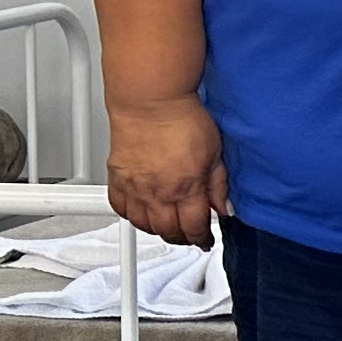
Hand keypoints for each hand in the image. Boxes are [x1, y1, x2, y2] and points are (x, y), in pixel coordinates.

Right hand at [106, 94, 228, 247]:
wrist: (151, 101)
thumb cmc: (183, 118)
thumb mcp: (215, 152)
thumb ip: (219, 185)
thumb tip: (224, 208)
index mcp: (187, 188)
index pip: (195, 228)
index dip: (202, 239)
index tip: (205, 240)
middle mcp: (158, 192)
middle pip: (168, 231)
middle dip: (182, 238)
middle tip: (188, 234)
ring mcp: (135, 188)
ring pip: (143, 225)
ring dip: (157, 230)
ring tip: (168, 225)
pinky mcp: (117, 179)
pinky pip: (120, 208)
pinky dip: (132, 216)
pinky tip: (142, 212)